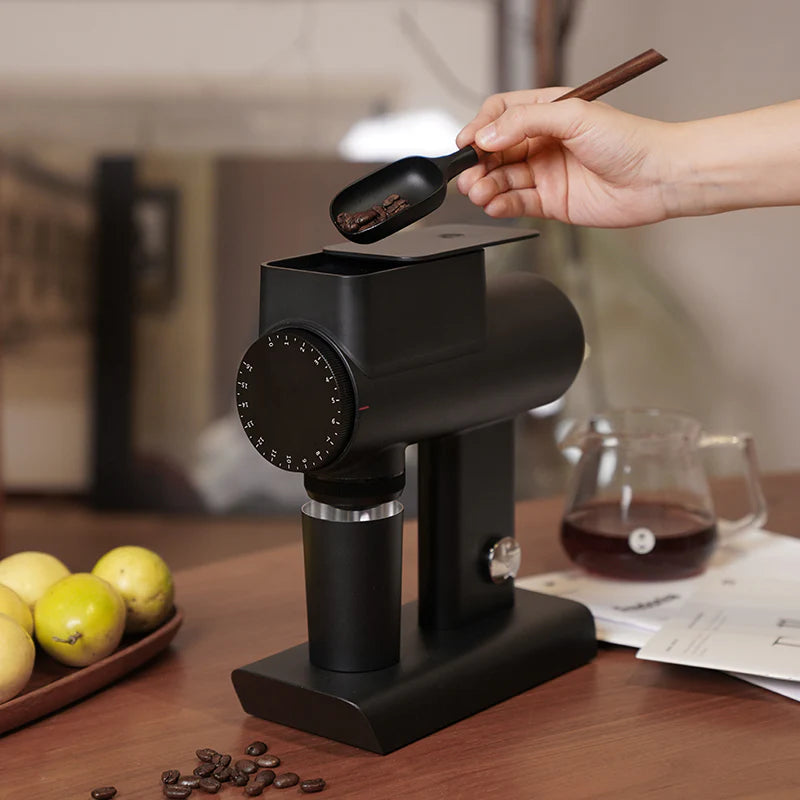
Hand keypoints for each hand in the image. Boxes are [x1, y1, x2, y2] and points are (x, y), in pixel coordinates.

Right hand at [456, 88, 678, 227]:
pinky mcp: (552, 203)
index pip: (501, 116)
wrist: (657, 178)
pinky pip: (517, 204)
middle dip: (478, 164)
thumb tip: (487, 133)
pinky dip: (501, 206)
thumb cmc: (629, 140)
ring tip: (479, 192)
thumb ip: (526, 121)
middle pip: (496, 151)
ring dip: (486, 186)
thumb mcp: (573, 116)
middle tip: (469, 175)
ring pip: (503, 180)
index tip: (468, 141)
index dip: (480, 127)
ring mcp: (546, 174)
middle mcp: (544, 143)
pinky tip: (494, 205)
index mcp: (548, 114)